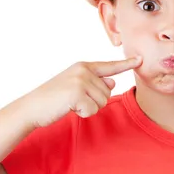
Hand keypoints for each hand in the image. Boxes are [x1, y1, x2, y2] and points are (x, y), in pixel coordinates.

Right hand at [24, 56, 142, 126]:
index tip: (140, 60)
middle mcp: (83, 70)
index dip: (126, 64)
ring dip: (88, 108)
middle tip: (73, 100)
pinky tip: (70, 108)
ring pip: (102, 101)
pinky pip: (93, 109)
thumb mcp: (75, 86)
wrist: (32, 107)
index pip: (109, 66)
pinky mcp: (77, 93)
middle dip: (94, 101)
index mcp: (83, 66)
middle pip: (108, 92)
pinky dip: (83, 113)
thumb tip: (112, 81)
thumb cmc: (54, 98)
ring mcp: (80, 80)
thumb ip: (94, 82)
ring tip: (70, 103)